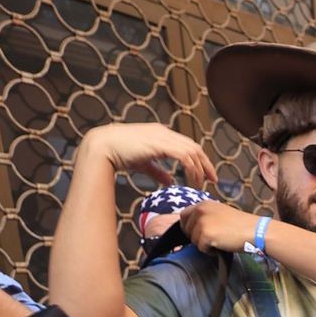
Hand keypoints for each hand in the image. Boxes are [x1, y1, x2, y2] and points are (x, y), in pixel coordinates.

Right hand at [77, 122, 215, 186]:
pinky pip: (184, 155)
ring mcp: (162, 136)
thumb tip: (170, 181)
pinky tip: (192, 180)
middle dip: (205, 164)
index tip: (205, 174)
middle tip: (213, 179)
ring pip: (192, 151)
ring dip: (199, 168)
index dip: (199, 159)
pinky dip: (191, 168)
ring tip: (201, 184)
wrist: (102, 146)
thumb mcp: (143, 163)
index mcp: (161, 134)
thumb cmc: (118, 154)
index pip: (187, 145)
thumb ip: (158, 171)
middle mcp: (164, 132)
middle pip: (194, 147)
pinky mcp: (160, 144)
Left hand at [179, 201, 262, 256]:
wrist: (254, 230)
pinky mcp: (205, 234)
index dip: (189, 226)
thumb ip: (206, 216)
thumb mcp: (220, 213)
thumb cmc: (240, 224)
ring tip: (220, 241)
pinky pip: (201, 248)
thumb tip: (192, 227)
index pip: (184, 216)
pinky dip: (210, 251)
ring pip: (193, 240)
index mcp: (203, 204)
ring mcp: (202, 222)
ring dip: (204, 245)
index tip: (198, 233)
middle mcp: (200, 210)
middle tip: (213, 238)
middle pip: (186, 229)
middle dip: (196, 237)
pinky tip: (222, 245)